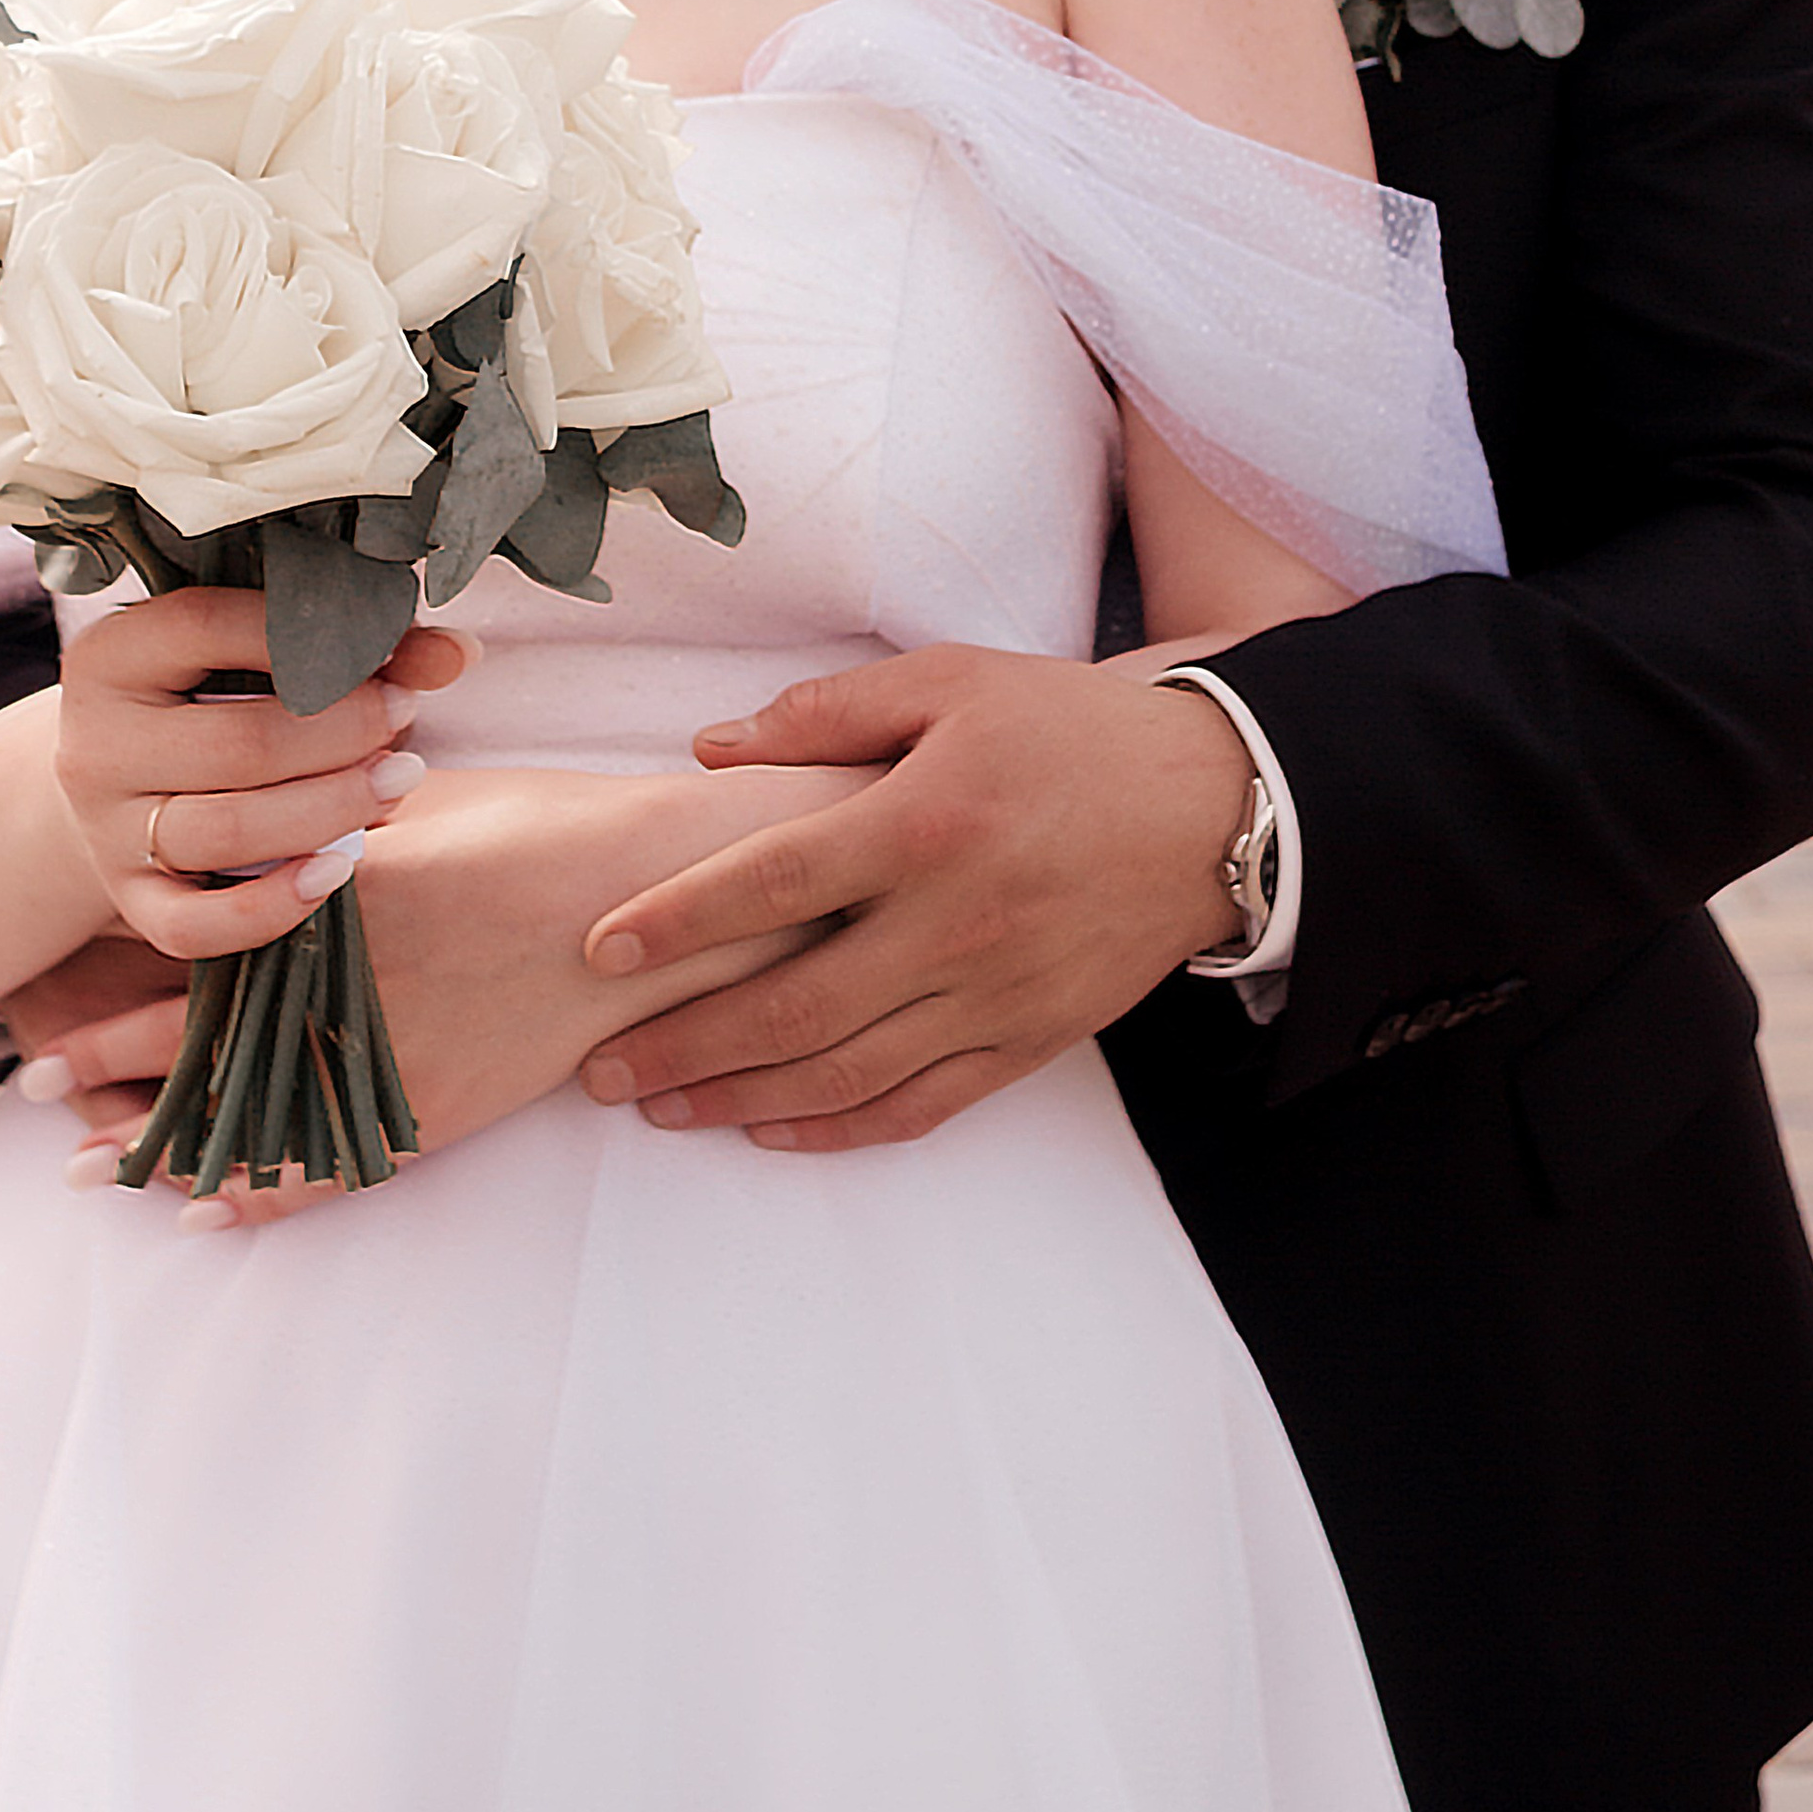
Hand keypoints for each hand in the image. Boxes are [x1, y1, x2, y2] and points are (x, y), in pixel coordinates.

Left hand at [21, 758, 874, 1222]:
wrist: (652, 904)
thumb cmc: (548, 827)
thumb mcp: (430, 799)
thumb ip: (342, 813)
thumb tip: (281, 806)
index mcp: (332, 902)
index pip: (199, 948)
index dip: (118, 981)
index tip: (53, 998)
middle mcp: (343, 990)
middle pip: (200, 1041)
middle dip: (110, 1068)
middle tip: (34, 1090)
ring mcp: (387, 1062)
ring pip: (247, 1118)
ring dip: (160, 1147)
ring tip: (86, 1169)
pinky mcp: (434, 1115)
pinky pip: (329, 1169)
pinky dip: (262, 1195)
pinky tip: (203, 1214)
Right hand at [52, 590, 460, 957]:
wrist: (118, 775)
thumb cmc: (210, 692)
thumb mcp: (255, 650)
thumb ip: (355, 644)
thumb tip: (459, 653)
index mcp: (113, 654)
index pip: (209, 625)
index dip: (311, 637)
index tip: (386, 650)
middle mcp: (95, 745)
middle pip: (238, 744)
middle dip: (343, 733)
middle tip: (405, 717)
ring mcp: (108, 831)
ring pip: (228, 832)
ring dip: (333, 809)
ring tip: (399, 780)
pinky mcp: (131, 902)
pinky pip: (195, 927)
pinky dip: (271, 908)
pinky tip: (337, 871)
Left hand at [576, 645, 1251, 1150]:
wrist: (1214, 806)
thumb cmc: (1071, 730)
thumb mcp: (955, 681)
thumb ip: (828, 712)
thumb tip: (712, 748)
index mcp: (926, 821)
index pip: (774, 882)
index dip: (678, 919)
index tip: (600, 946)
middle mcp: (955, 922)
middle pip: (792, 1004)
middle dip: (683, 1044)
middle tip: (598, 1069)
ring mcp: (995, 994)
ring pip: (845, 1071)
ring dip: (740, 1097)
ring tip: (659, 1108)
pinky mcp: (1029, 1039)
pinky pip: (920, 1104)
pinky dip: (838, 1129)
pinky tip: (771, 1130)